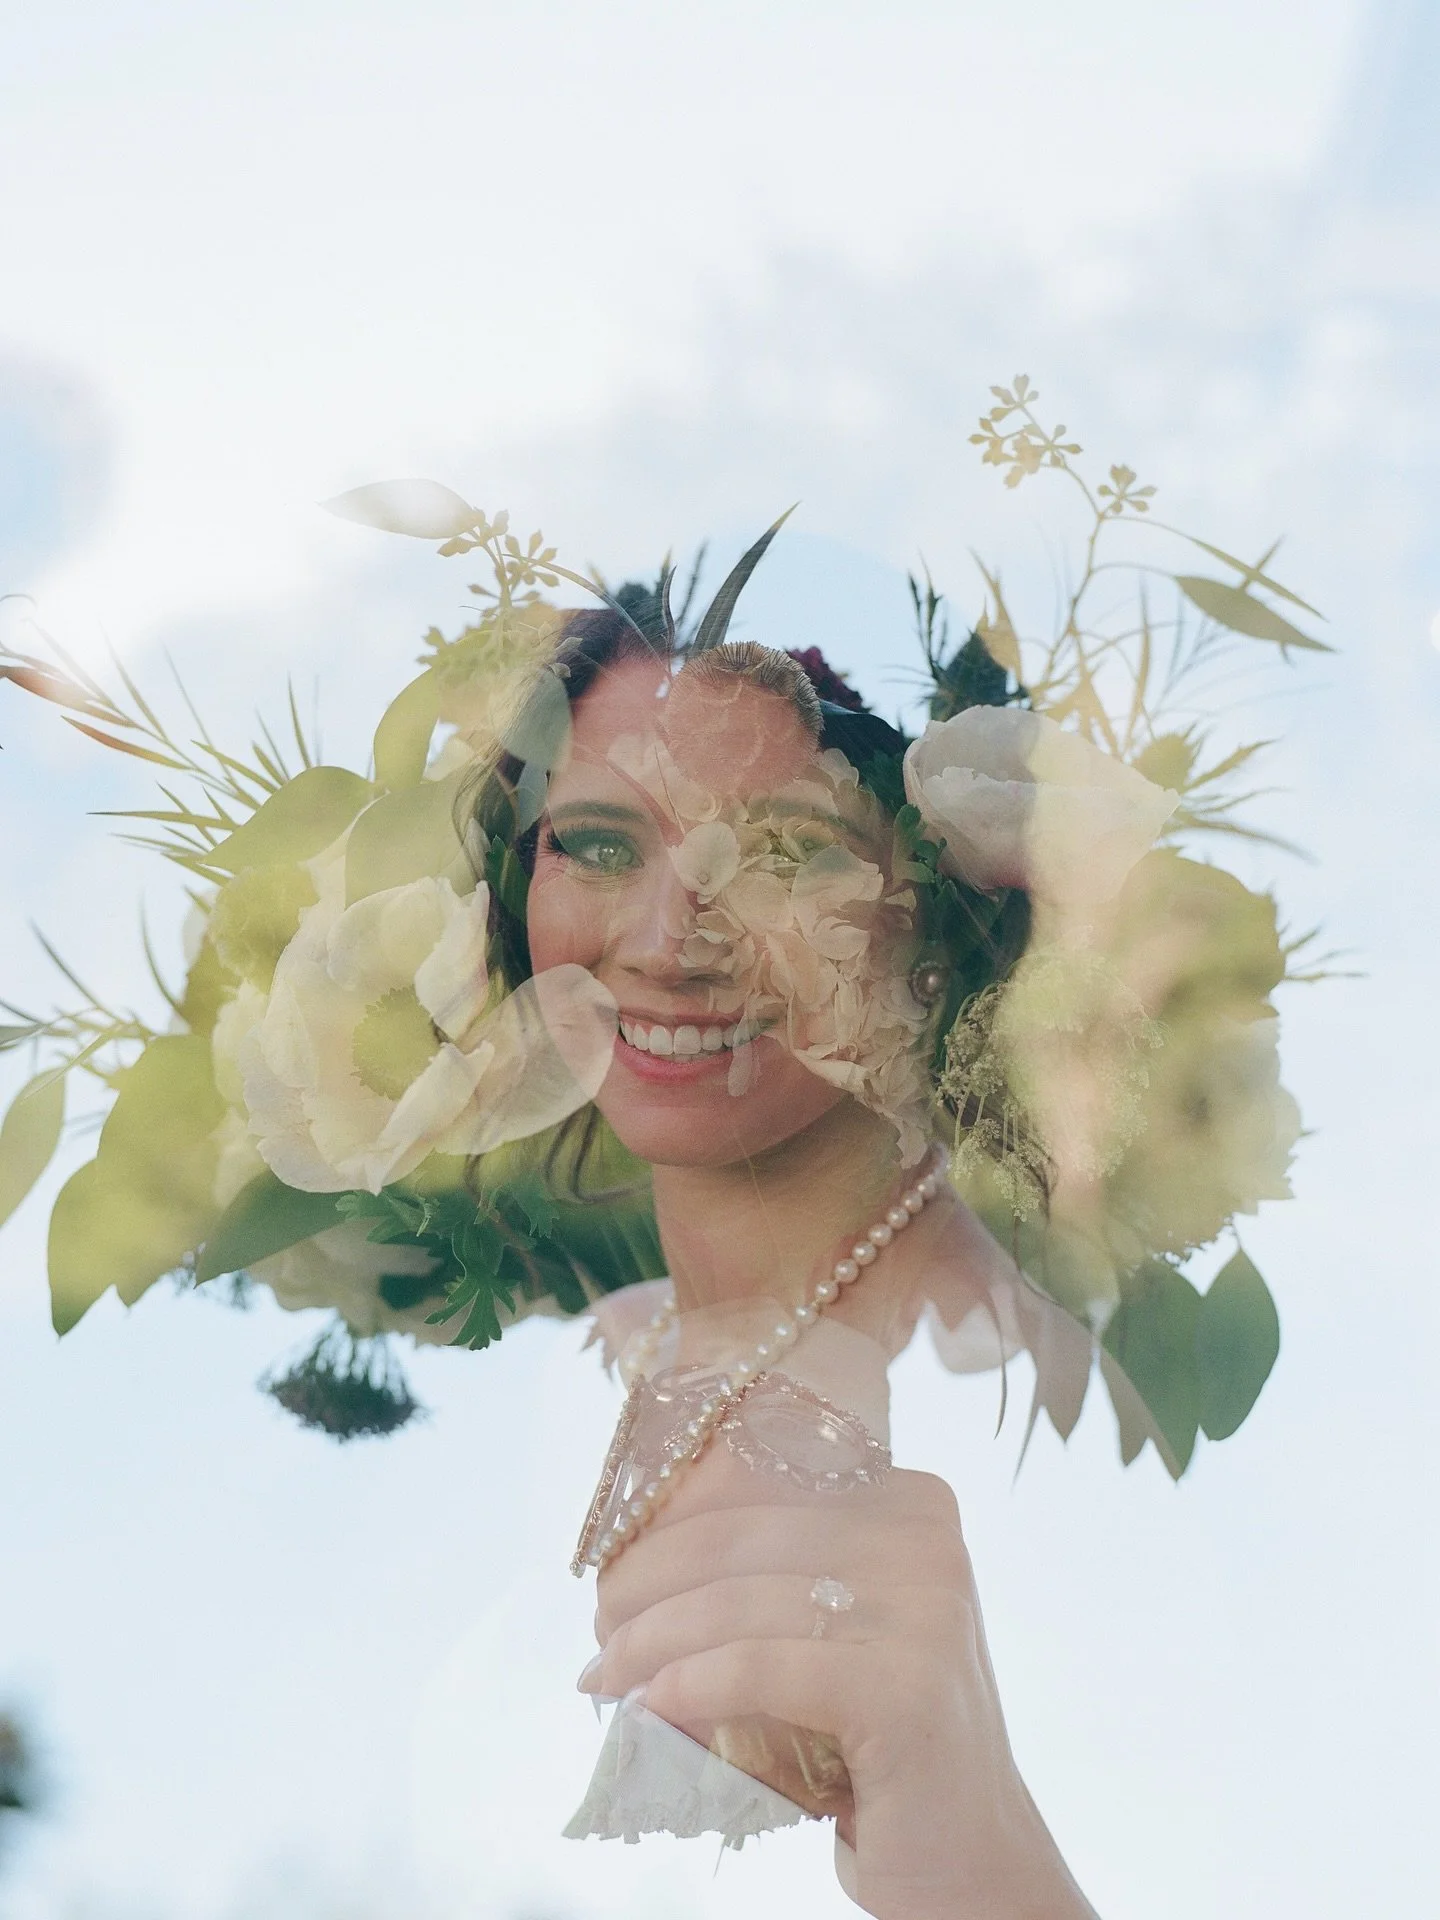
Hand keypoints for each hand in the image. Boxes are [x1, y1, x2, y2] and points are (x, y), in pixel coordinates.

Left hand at [587, 1449, 1097, 1918]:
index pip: (763, 1492)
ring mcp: (925, 1610)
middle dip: (648, 1585)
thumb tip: (629, 1567)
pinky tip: (650, 1706)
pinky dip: (692, 1685)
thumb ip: (770, 1578)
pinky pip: (763, 1668)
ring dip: (650, 1643)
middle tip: (597, 1631)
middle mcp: (926, 1539)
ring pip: (741, 1606)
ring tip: (603, 1678)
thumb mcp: (837, 1632)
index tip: (614, 1577)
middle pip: (744, 1542)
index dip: (674, 1530)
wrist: (971, 1863)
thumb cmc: (879, 1744)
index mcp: (911, 1502)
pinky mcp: (905, 1687)